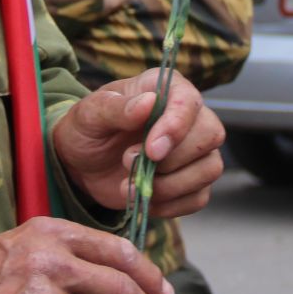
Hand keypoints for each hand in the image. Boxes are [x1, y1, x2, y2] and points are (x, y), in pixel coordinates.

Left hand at [52, 70, 224, 215]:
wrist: (81, 163)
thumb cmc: (87, 129)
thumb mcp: (90, 114)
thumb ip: (117, 108)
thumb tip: (148, 103)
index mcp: (164, 89)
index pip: (189, 100)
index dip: (176, 126)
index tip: (151, 151)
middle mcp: (187, 116)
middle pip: (210, 134)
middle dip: (172, 159)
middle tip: (128, 162)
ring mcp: (193, 151)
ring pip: (210, 168)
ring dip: (170, 185)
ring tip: (130, 185)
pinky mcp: (190, 182)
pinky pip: (199, 197)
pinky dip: (171, 205)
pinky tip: (144, 199)